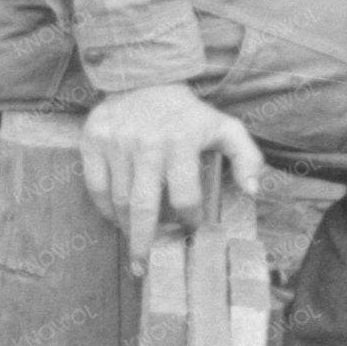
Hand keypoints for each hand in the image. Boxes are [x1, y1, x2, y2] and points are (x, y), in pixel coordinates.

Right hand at [79, 83, 263, 273]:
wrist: (143, 79)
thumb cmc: (187, 113)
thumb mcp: (225, 128)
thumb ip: (246, 158)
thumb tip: (253, 191)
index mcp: (181, 143)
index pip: (185, 196)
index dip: (189, 219)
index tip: (189, 228)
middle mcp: (146, 144)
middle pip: (144, 206)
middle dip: (145, 242)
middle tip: (145, 266)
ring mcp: (116, 143)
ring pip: (118, 200)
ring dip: (126, 227)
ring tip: (134, 243)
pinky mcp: (93, 141)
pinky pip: (95, 186)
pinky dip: (104, 208)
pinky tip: (115, 218)